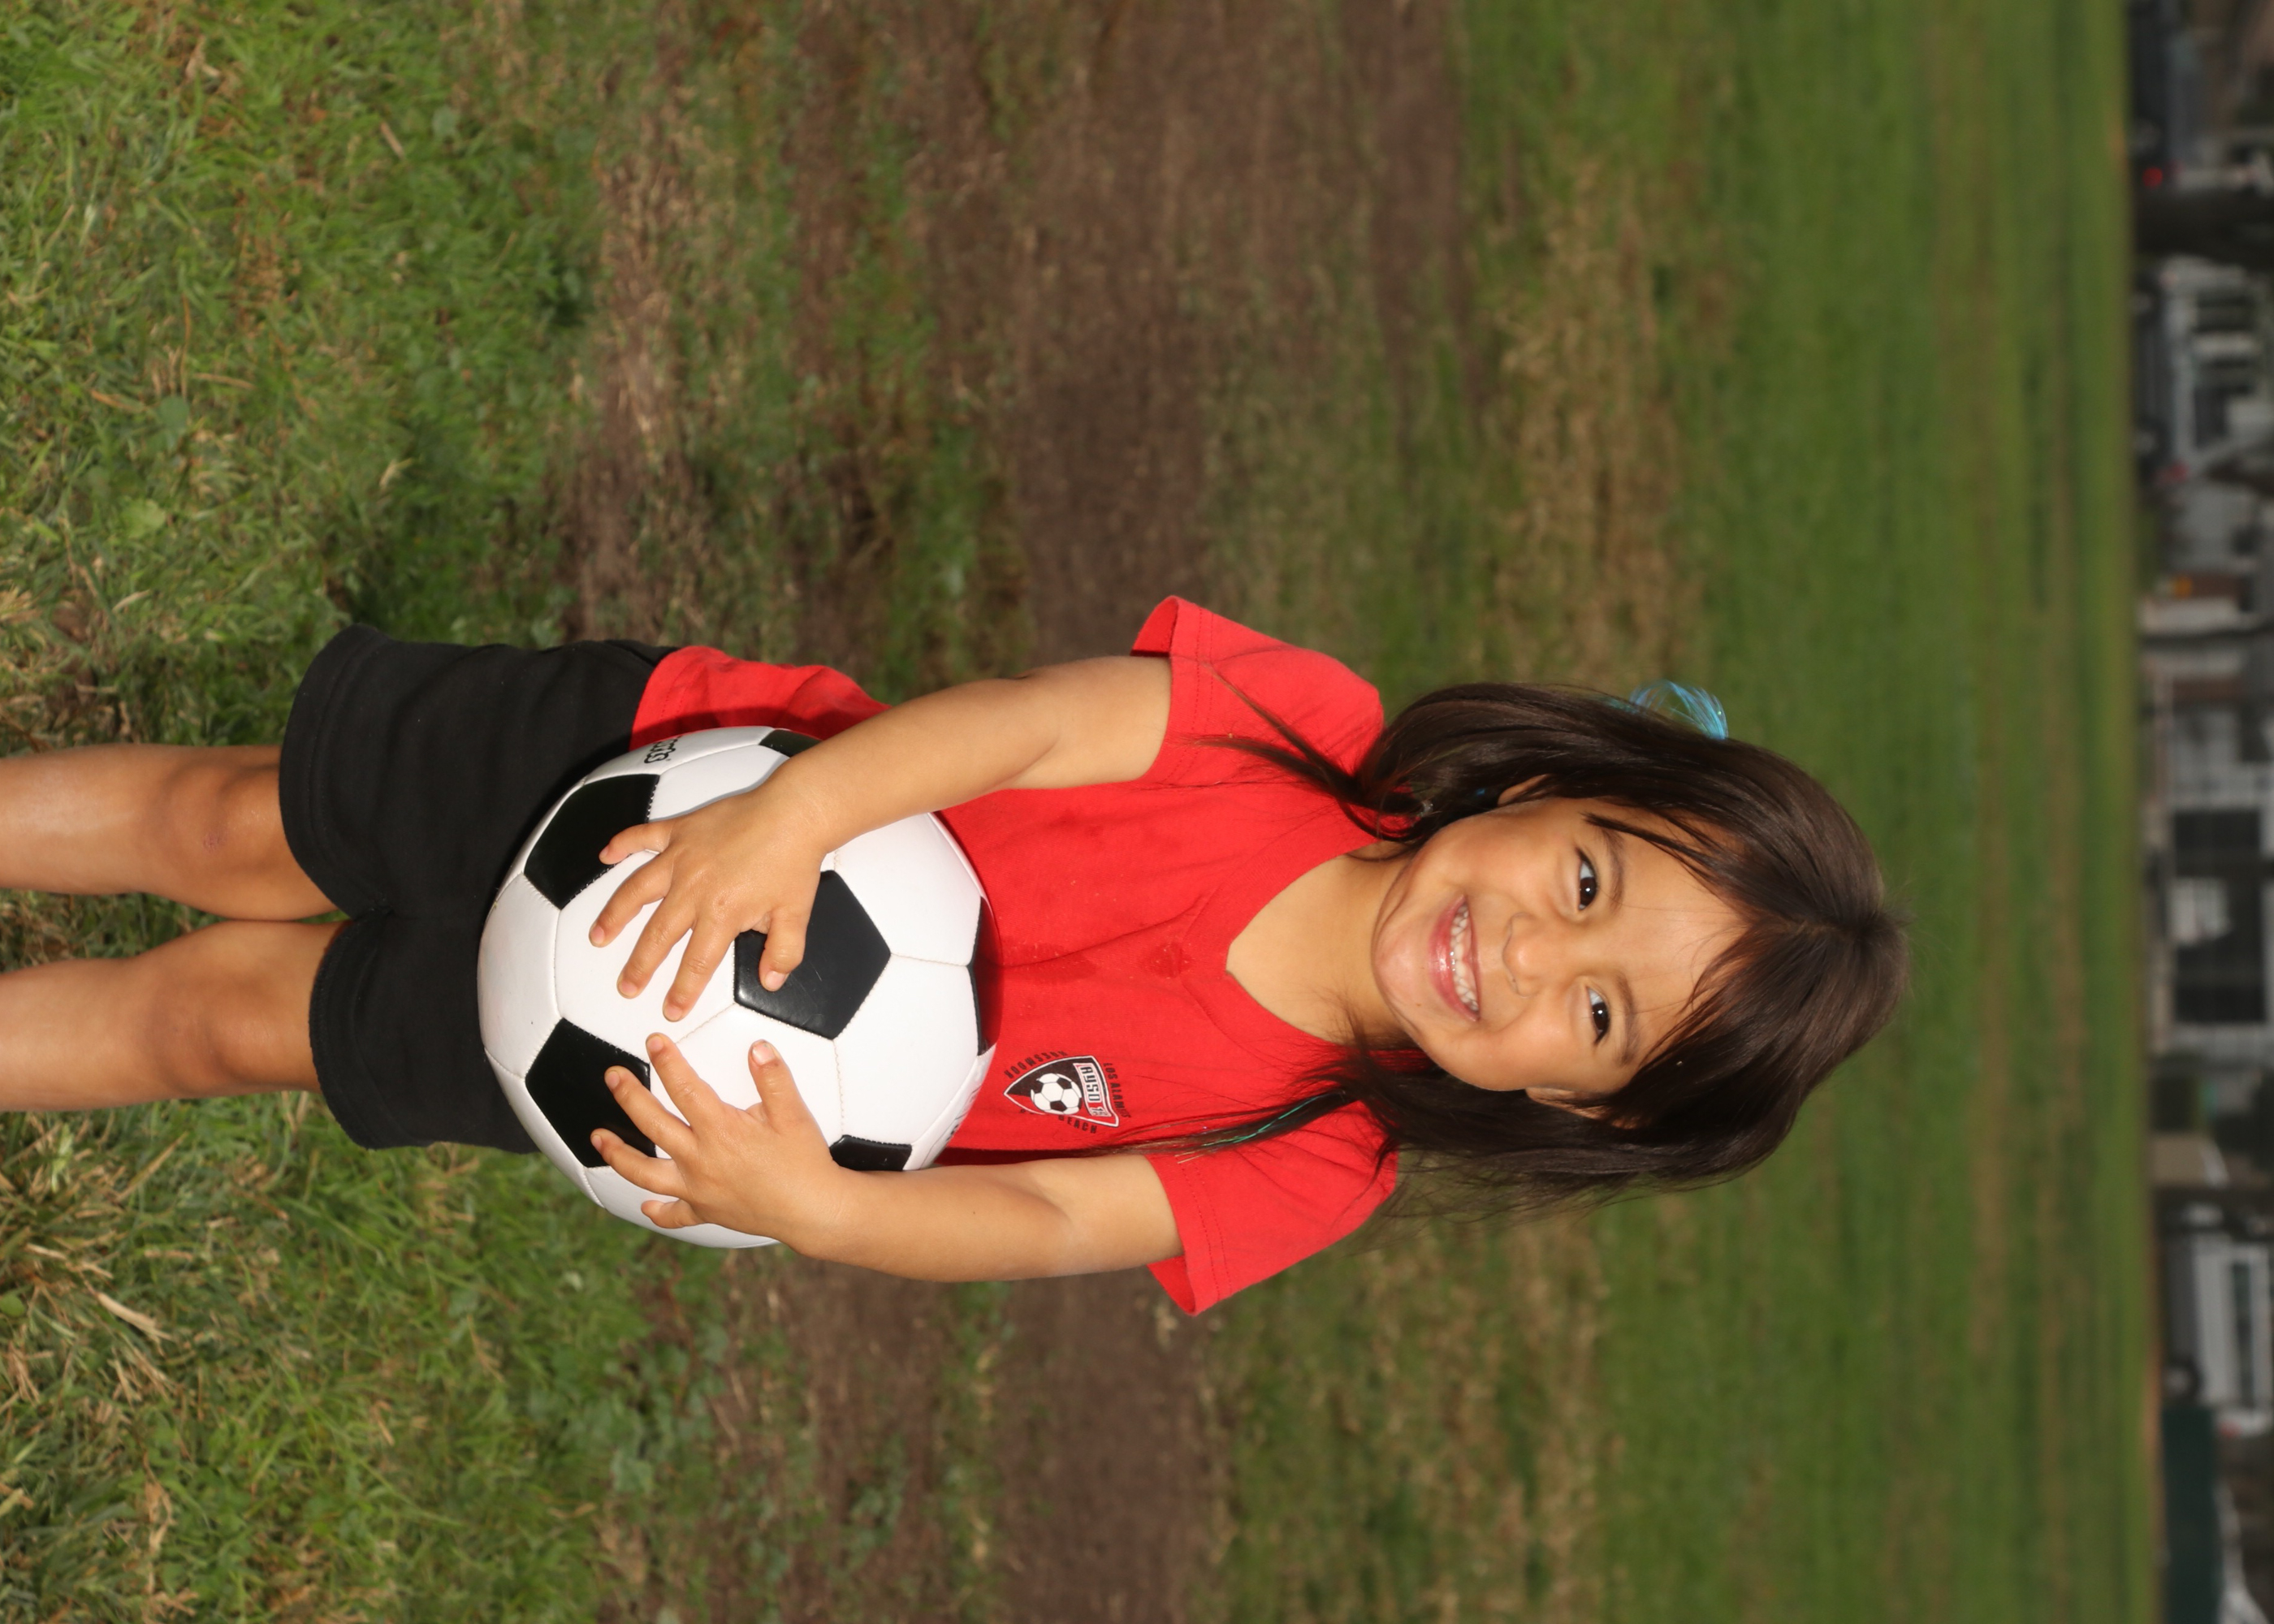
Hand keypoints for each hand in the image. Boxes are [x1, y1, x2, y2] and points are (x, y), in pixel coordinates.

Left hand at [589, 1034, 853, 1241]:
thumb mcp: (794, 1114)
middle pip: (653, 1124)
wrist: (814, 1212)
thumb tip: (757, 1047)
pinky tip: (646, 1206)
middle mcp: (702, 1160)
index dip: (667, 1062)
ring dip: (619, 1153)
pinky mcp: (707, 1211)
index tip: (653, 1042)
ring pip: (646, 1172)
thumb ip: (773, 1078)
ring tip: (599, 1138)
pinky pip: (675, 1213)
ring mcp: (699, 1188)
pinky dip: (658, 1211)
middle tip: (613, 1076)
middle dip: (629, 1096)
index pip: (685, 1089)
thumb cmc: (804, 1163)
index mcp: (722, 1131)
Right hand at [590, 776, 832, 1019]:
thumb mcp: (796, 915)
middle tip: (627, 986)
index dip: (683, 991)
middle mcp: (693, 888)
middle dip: (639, 966)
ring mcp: (682, 857)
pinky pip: (643, 836)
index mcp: (722, 913)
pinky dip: (622, 844)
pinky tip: (605, 855)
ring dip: (615, 915)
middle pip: (658, 936)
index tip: (672, 1009)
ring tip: (598, 936)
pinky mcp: (681, 830)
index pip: (696, 963)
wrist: (794, 812)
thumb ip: (782, 953)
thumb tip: (770, 980)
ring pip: (637, 891)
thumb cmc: (794, 858)